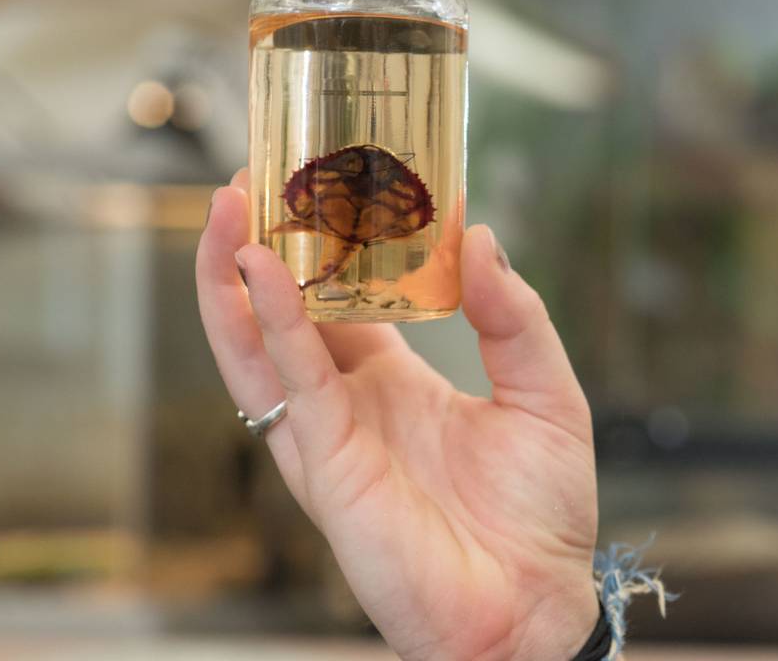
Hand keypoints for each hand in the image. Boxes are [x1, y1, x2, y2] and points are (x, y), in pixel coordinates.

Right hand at [197, 170, 599, 660]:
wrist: (535, 605)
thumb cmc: (542, 517)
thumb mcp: (547, 393)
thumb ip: (515, 317)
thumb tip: (481, 235)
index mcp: (395, 384)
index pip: (338, 298)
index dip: (319, 244)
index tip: (314, 178)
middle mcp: (348, 405)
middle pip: (281, 311)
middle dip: (258, 244)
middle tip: (251, 172)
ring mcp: (327, 436)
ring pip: (256, 344)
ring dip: (233, 275)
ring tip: (229, 201)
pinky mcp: (327, 467)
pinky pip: (290, 384)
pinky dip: (272, 324)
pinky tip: (262, 271)